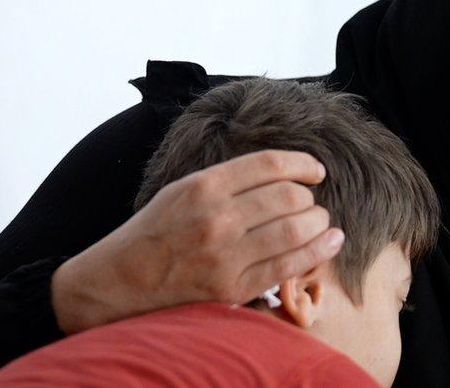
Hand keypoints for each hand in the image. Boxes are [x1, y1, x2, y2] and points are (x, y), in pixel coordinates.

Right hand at [51, 149, 343, 333]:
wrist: (118, 282)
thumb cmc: (154, 232)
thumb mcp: (183, 190)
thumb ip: (228, 180)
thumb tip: (282, 173)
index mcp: (203, 186)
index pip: (268, 164)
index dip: (302, 163)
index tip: (315, 169)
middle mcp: (216, 218)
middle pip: (288, 195)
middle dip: (310, 196)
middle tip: (311, 200)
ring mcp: (225, 255)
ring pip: (295, 228)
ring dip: (318, 221)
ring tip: (321, 221)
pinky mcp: (232, 287)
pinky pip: (289, 264)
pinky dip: (318, 250)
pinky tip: (331, 241)